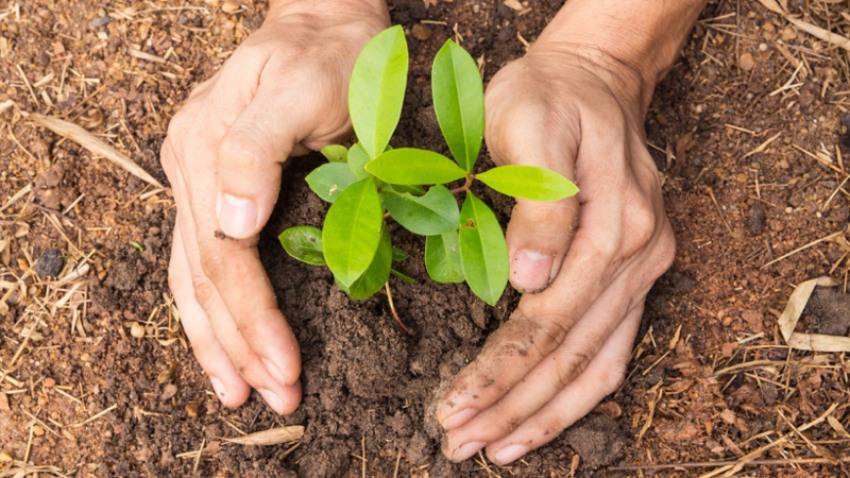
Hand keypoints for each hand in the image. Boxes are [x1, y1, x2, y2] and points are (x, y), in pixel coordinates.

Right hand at [160, 0, 387, 413]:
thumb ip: (257, 149)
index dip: (253, 318)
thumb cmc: (329, 55)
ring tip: (237, 390)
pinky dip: (211, 307)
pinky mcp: (215, 184)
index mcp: (205, 149)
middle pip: (204, 277)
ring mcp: (196, 177)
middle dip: (240, 344)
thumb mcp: (300, 87)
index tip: (285, 368)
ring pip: (191, 277)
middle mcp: (190, 168)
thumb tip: (230, 225)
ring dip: (216, 340)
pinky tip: (223, 340)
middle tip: (275, 397)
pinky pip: (201, 258)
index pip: (223, 257)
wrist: (325, 21)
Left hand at [434, 43, 675, 463]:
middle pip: (571, 354)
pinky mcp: (634, 275)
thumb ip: (538, 202)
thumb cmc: (548, 97)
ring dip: (543, 414)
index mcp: (613, 225)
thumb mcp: (529, 125)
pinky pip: (612, 350)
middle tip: (458, 444)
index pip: (549, 321)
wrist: (596, 79)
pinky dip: (576, 394)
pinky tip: (540, 421)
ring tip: (494, 450)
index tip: (454, 407)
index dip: (500, 370)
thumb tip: (530, 281)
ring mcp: (643, 269)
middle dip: (512, 406)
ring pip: (597, 365)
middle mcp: (638, 257)